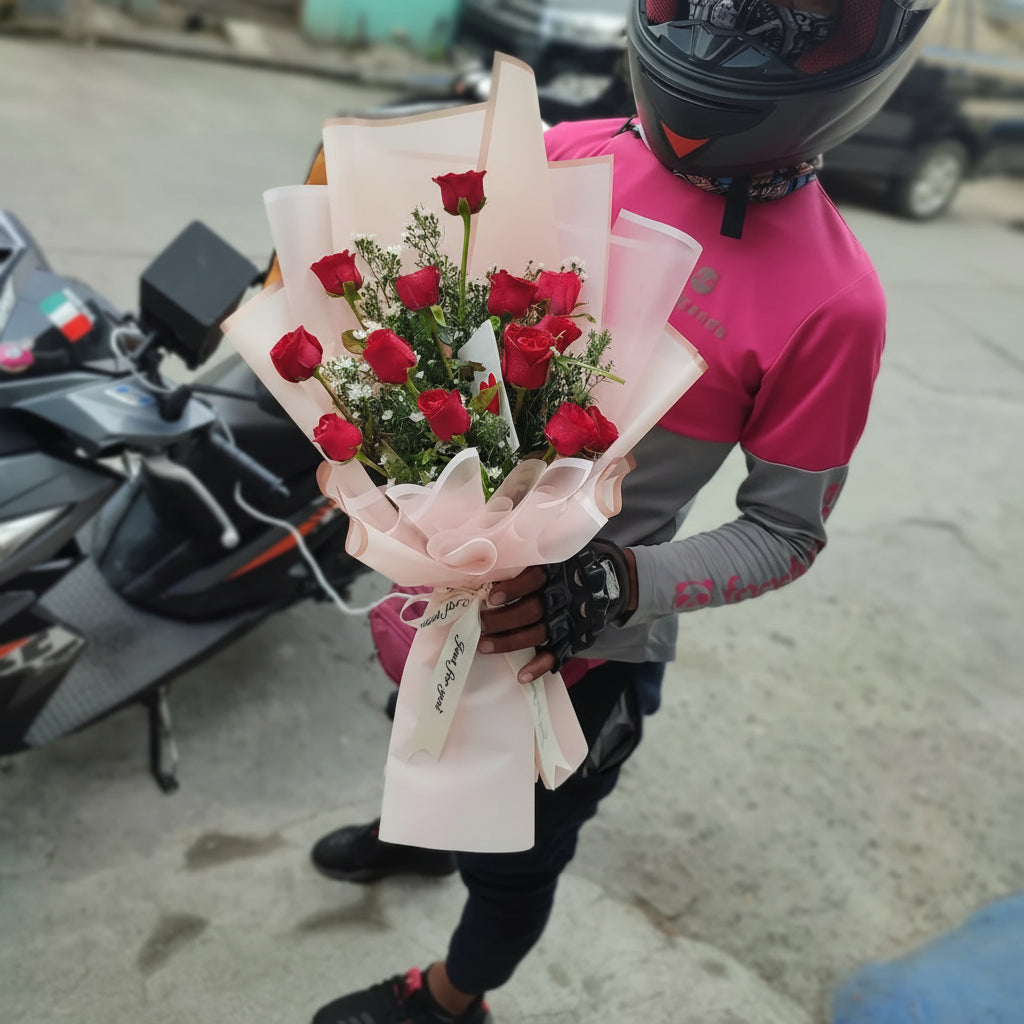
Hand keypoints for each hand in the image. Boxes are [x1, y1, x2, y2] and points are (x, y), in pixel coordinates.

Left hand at [478, 541, 636, 683]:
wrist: (611, 580)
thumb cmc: (573, 563)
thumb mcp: (558, 549)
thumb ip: (533, 553)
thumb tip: (492, 559)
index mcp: (556, 573)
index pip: (532, 580)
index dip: (512, 589)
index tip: (492, 596)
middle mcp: (562, 598)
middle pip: (530, 611)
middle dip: (502, 620)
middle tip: (479, 623)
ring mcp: (567, 620)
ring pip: (537, 634)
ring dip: (510, 642)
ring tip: (484, 646)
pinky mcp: (573, 638)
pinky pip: (556, 655)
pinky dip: (539, 667)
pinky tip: (521, 676)